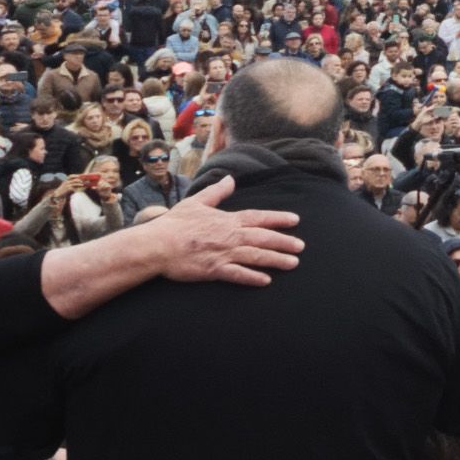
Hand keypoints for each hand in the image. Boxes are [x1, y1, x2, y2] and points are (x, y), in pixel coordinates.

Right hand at [142, 177, 303, 285]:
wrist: (158, 244)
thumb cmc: (175, 223)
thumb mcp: (197, 202)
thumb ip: (217, 192)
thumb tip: (230, 179)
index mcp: (227, 220)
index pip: (258, 217)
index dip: (277, 218)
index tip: (295, 220)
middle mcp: (230, 236)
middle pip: (263, 238)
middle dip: (284, 242)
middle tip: (301, 246)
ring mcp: (224, 253)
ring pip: (256, 256)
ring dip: (276, 260)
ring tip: (293, 263)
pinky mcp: (214, 269)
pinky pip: (238, 274)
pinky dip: (252, 278)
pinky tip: (266, 281)